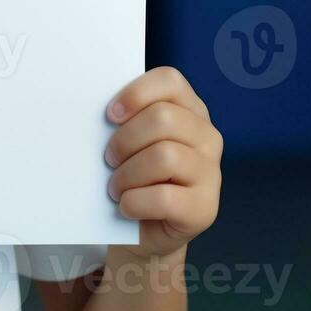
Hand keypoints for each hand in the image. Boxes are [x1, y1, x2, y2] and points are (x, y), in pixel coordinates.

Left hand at [104, 66, 221, 258]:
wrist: (143, 229)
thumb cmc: (135, 176)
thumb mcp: (132, 141)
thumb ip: (127, 120)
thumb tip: (99, 112)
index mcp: (190, 110)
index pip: (170, 80)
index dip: (136, 94)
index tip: (110, 115)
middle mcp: (208, 137)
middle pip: (163, 118)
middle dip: (125, 140)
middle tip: (109, 159)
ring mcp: (211, 173)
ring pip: (164, 156)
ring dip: (126, 174)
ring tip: (115, 186)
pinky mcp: (205, 208)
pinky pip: (163, 197)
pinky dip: (134, 202)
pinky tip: (127, 206)